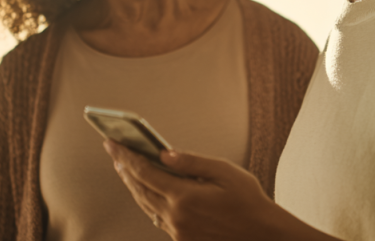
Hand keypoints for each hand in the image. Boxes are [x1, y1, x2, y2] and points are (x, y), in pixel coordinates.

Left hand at [104, 140, 283, 240]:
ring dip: (133, 186)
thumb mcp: (224, 172)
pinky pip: (157, 218)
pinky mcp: (183, 239)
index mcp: (184, 197)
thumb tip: (164, 153)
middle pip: (140, 189)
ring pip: (145, 205)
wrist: (262, 235)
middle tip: (113, 152)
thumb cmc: (248, 200)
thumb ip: (191, 162)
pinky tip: (146, 191)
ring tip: (125, 169)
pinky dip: (147, 202)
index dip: (125, 156)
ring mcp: (178, 231)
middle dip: (124, 168)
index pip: (144, 172)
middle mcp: (176, 217)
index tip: (112, 143)